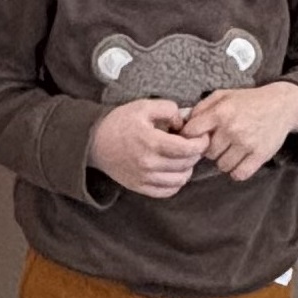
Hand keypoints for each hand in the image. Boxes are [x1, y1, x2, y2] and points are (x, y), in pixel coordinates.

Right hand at [89, 99, 210, 197]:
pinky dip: (176, 182)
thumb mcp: (144, 106)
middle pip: (186, 164)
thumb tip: (184, 123)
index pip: (187, 149)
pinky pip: (167, 191)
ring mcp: (144, 178)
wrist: (95, 142)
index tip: (202, 136)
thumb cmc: (120, 122)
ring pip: (180, 180)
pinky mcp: (139, 187)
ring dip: (187, 168)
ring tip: (184, 157)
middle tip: (193, 144)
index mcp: (151, 142)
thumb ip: (168, 109)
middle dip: (195, 154)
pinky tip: (175, 171)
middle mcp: (149, 164)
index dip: (201, 143)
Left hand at [181, 82, 297, 181]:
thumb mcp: (223, 95)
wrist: (281, 105)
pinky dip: (237, 170)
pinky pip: (239, 174)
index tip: (196, 138)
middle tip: (220, 142)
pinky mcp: (260, 155)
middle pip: (207, 153)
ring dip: (224, 161)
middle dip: (210, 149)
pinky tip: (240, 160)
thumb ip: (201, 108)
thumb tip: (181, 123)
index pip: (191, 133)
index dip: (190, 138)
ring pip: (222, 166)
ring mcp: (246, 143)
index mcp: (220, 112)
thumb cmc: (248, 101)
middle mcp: (232, 128)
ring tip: (231, 150)